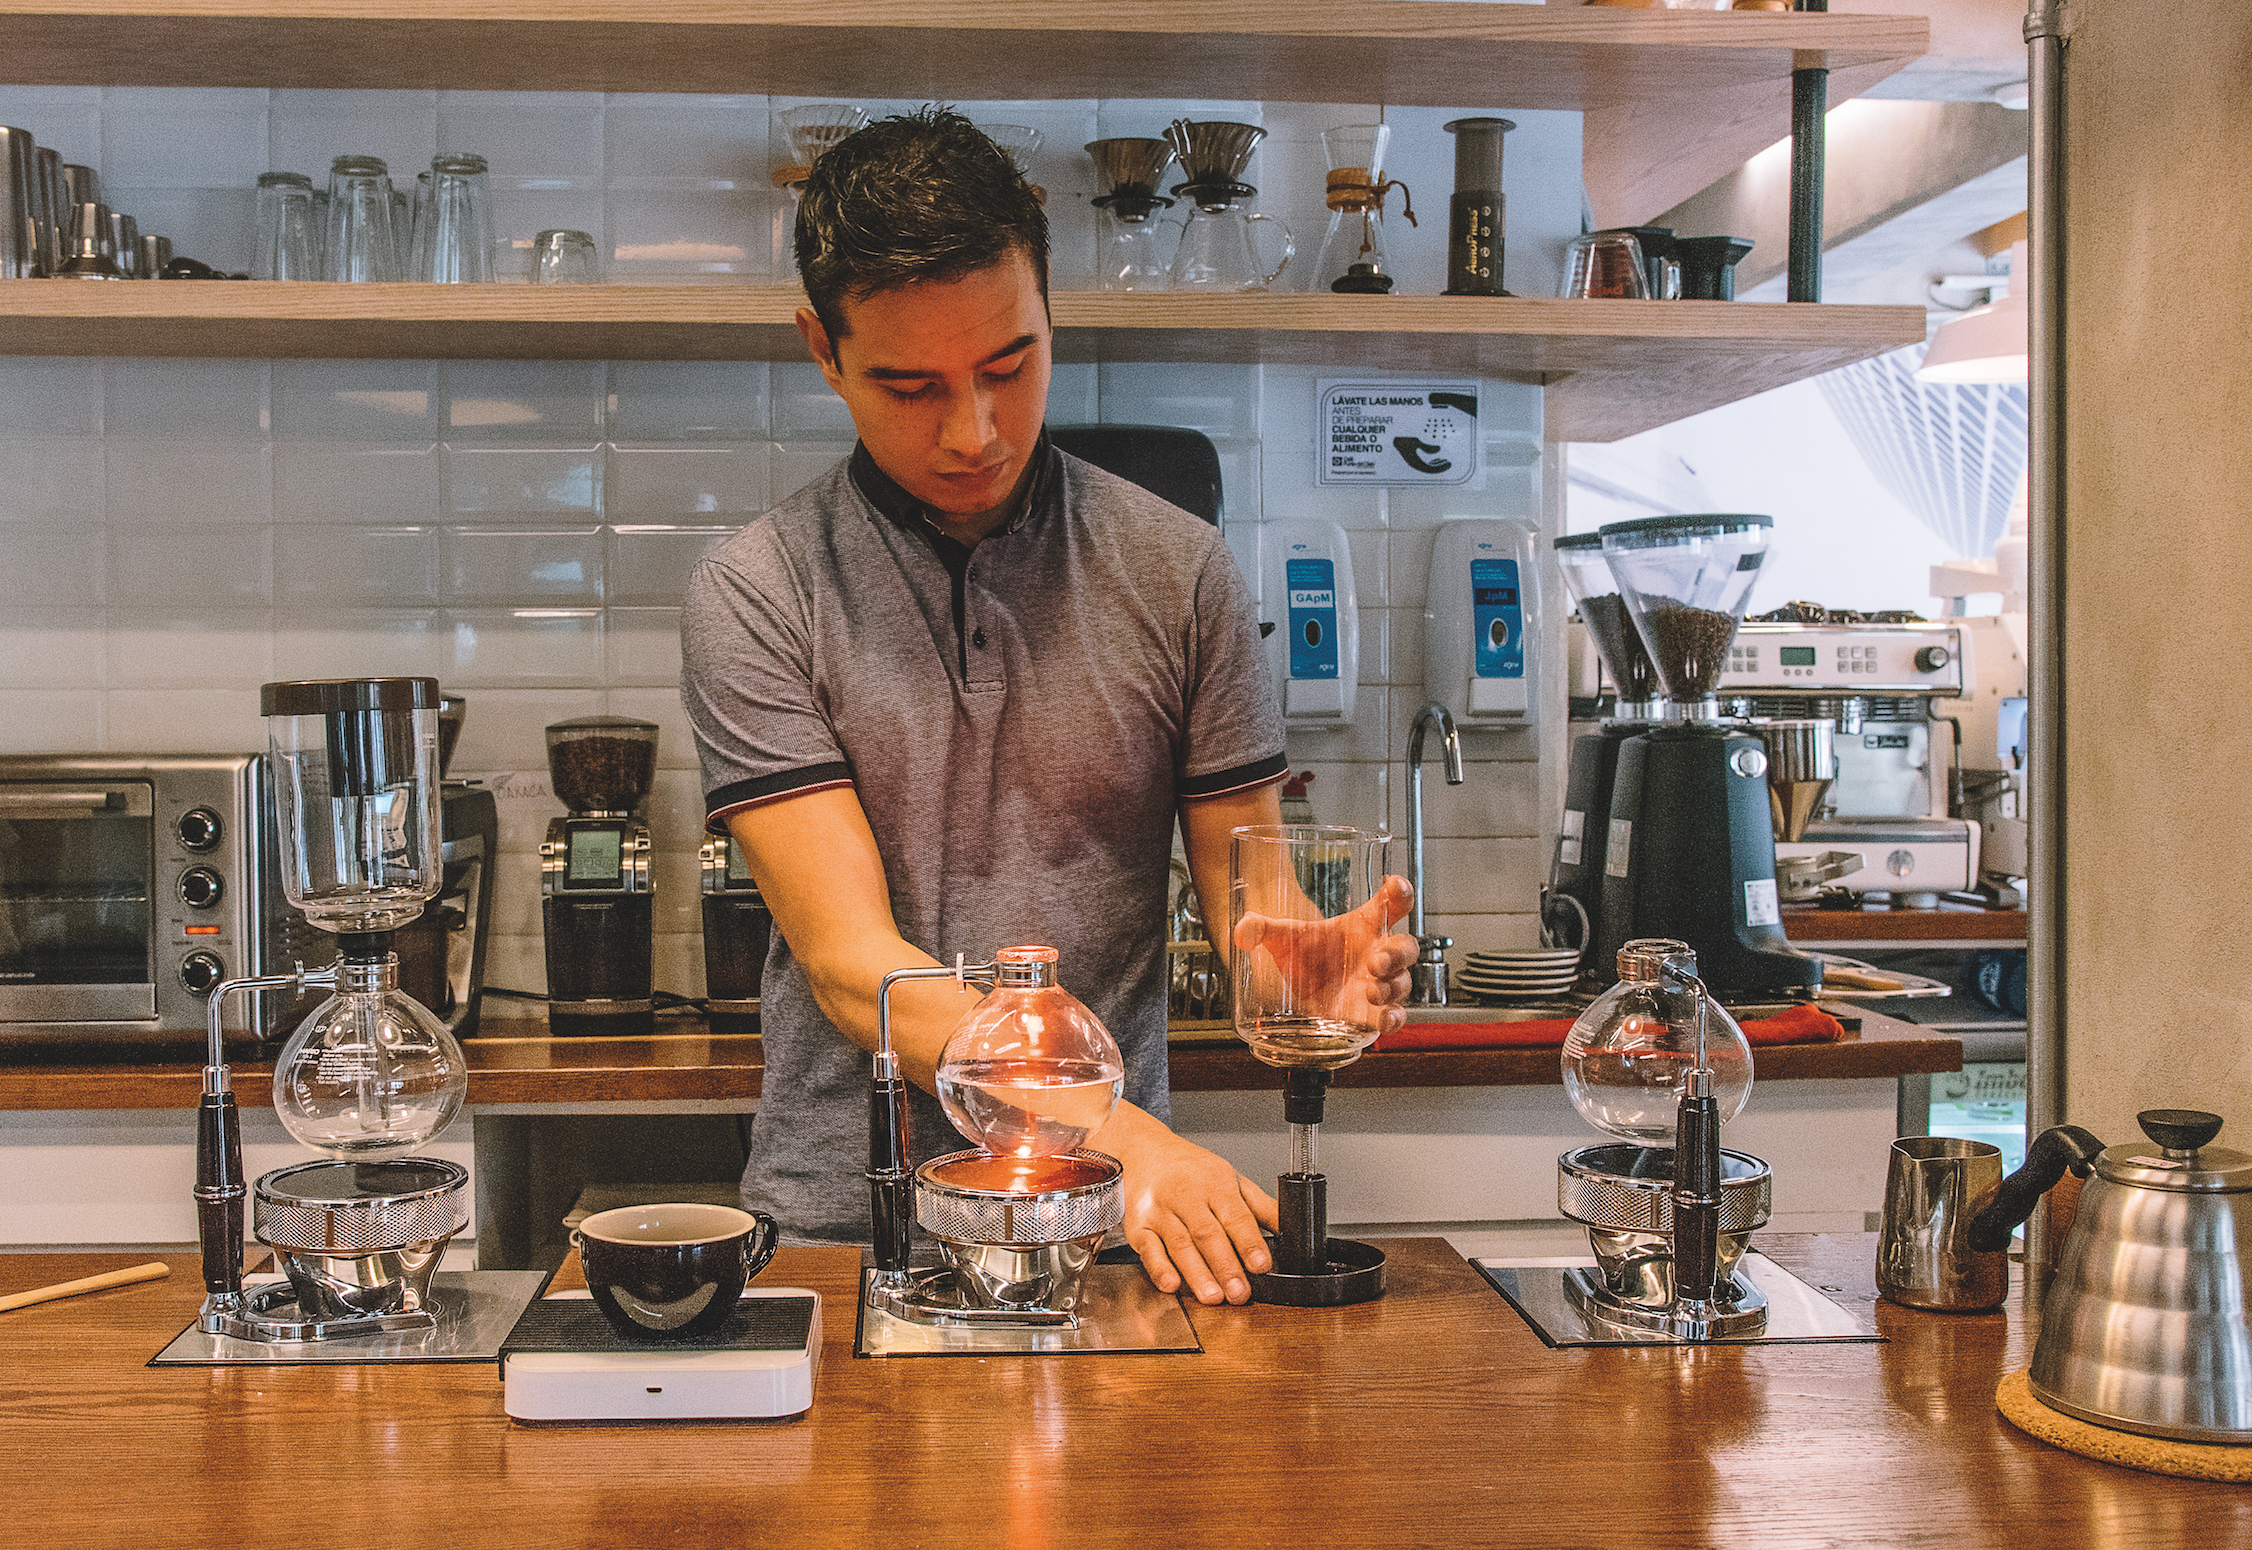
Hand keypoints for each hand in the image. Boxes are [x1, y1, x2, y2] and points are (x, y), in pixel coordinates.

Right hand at [1097, 1104, 1276, 1304]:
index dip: (1249, 1242)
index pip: (1235, 1215)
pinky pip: (1148, 1249)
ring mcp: (1159, 1211)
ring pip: (1179, 1244)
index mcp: (1214, 1183)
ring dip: (1197, 1273)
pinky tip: (1171, 1284)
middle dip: (1225, 1266)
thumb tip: (1292, 1229)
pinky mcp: (1138, 1226)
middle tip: (1240, 1293)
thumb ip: (1261, 1207)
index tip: (1261, 1265)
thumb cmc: (1191, 1170)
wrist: (1144, 1152)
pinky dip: (1159, 1268)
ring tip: (1213, 1296)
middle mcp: (1186, 1195)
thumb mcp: (1231, 1180)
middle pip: (1207, 1233)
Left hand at [1232, 874, 1417, 1038]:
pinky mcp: (1374, 1014)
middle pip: (1405, 947)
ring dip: (1392, 986)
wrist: (1300, 990)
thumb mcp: (1282, 938)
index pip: (1391, 902)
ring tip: (1371, 991)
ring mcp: (1380, 985)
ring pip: (1403, 982)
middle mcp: (1379, 953)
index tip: (1396, 885)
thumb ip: (1260, 928)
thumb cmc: (1304, 954)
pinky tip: (1386, 1020)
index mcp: (1364, 926)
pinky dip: (1396, 1019)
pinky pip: (1397, 1016)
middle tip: (1374, 960)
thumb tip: (1241, 932)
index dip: (1400, 892)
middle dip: (1396, 953)